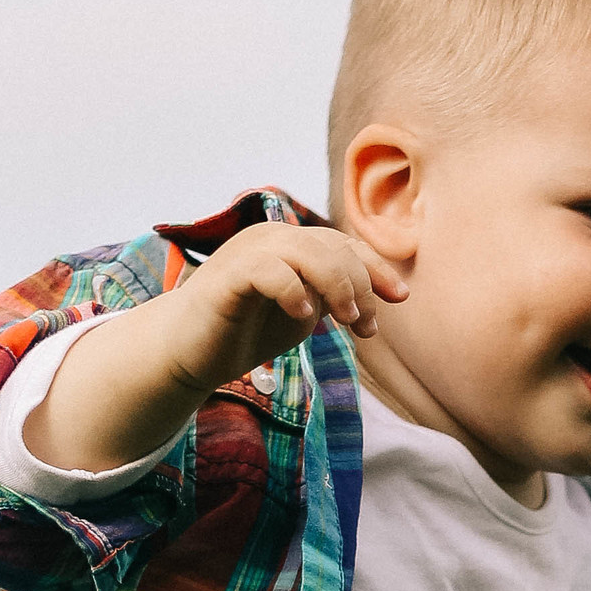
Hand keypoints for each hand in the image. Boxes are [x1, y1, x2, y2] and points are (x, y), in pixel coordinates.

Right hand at [176, 220, 409, 386]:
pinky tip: (303, 316)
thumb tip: (368, 297)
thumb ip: (328, 296)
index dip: (375, 268)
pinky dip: (293, 290)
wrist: (189, 352)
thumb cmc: (244, 331)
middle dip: (360, 285)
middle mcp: (272, 238)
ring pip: (307, 250)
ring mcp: (249, 253)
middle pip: (332, 246)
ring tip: (345, 319)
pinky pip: (269, 270)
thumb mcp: (299, 312)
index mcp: (291, 244)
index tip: (400, 298)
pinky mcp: (229, 277)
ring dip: (336, 285)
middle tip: (364, 327)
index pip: (343, 244)